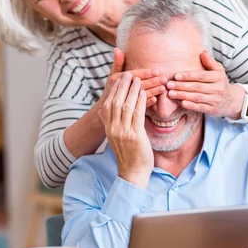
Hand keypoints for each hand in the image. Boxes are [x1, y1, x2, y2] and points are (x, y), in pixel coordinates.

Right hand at [98, 72, 153, 188]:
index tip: (119, 78)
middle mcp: (113, 129)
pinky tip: (144, 92)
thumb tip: (103, 111)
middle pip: (115, 102)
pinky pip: (136, 114)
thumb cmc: (129, 155)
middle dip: (122, 86)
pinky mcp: (134, 135)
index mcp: (109, 128)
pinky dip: (140, 101)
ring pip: (125, 105)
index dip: (113, 90)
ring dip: (131, 90)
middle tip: (128, 74)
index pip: (108, 104)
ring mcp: (123, 132)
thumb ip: (111, 123)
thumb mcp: (116, 138)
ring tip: (137, 79)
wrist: (133, 173)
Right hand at [99, 48, 166, 108]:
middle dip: (152, 82)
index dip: (145, 73)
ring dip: (152, 92)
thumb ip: (117, 63)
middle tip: (164, 79)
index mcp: (116, 79)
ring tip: (163, 88)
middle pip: (138, 85)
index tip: (156, 71)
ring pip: (139, 95)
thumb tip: (117, 48)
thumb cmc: (112, 89)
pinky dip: (147, 103)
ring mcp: (122, 101)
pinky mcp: (126, 110)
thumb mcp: (113, 75)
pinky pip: (138, 107)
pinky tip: (155, 100)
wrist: (106, 109)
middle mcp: (118, 89)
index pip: (133, 75)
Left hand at [167, 51, 239, 116]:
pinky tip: (181, 103)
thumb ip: (210, 62)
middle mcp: (218, 89)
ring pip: (197, 97)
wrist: (231, 100)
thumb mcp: (219, 71)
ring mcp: (215, 100)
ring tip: (170, 94)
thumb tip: (202, 51)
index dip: (188, 76)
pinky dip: (191, 106)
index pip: (201, 76)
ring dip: (183, 95)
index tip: (176, 75)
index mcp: (218, 77)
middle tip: (169, 85)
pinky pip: (200, 108)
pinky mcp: (213, 109)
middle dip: (182, 86)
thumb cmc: (220, 83)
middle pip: (197, 87)